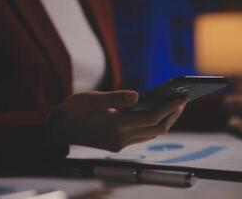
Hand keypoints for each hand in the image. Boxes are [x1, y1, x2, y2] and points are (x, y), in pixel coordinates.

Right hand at [49, 90, 186, 151]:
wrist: (58, 130)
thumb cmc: (71, 111)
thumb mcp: (89, 99)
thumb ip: (115, 98)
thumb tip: (139, 95)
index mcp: (114, 126)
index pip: (151, 117)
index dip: (169, 107)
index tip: (182, 98)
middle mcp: (120, 139)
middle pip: (156, 129)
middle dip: (172, 115)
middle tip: (183, 100)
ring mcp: (119, 144)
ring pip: (151, 134)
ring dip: (164, 121)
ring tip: (174, 106)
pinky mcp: (117, 144)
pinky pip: (142, 136)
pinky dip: (153, 125)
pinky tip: (156, 113)